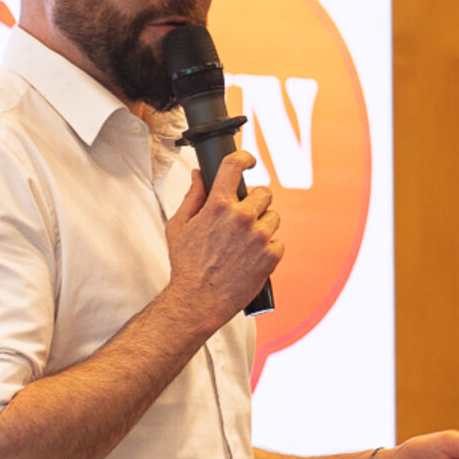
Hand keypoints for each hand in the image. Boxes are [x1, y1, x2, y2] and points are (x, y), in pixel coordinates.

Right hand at [163, 151, 282, 329]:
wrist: (198, 301)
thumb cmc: (186, 265)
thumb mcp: (179, 226)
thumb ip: (192, 196)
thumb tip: (199, 175)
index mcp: (218, 206)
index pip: (234, 165)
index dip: (244, 158)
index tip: (248, 161)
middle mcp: (241, 218)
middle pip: (263, 192)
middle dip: (254, 201)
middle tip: (243, 216)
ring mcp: (259, 237)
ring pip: (273, 216)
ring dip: (263, 224)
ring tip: (246, 241)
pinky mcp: (271, 256)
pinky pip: (279, 242)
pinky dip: (269, 248)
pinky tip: (252, 257)